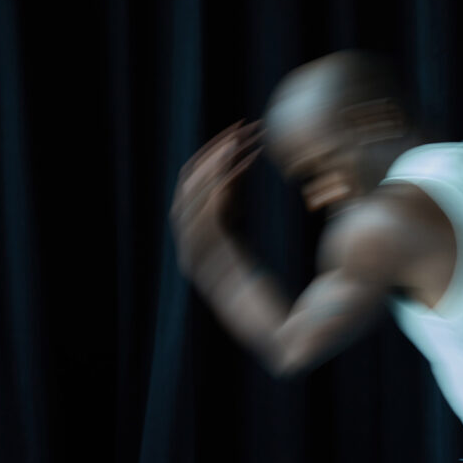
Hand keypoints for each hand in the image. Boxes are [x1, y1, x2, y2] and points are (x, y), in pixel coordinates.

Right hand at [170, 120, 263, 285]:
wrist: (275, 334)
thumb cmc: (268, 291)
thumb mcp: (242, 238)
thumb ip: (232, 206)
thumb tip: (237, 166)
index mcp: (190, 243)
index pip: (189, 188)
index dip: (210, 157)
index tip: (237, 133)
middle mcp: (187, 249)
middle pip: (188, 186)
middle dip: (214, 153)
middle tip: (242, 128)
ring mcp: (195, 258)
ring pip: (195, 195)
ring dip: (220, 163)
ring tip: (245, 140)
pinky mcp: (212, 263)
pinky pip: (210, 213)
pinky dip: (224, 184)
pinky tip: (246, 164)